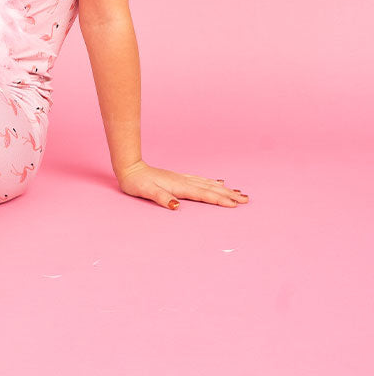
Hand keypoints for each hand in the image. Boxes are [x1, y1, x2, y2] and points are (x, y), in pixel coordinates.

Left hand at [116, 160, 248, 209]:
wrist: (130, 169)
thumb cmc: (137, 183)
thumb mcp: (146, 192)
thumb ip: (162, 198)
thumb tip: (177, 206)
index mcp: (179, 186)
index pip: (203, 194)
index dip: (219, 199)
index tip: (235, 204)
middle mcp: (183, 181)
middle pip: (210, 188)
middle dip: (228, 194)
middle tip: (246, 199)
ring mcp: (182, 178)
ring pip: (208, 183)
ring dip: (224, 188)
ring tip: (239, 192)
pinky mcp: (178, 178)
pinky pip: (201, 180)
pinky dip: (212, 182)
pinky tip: (217, 181)